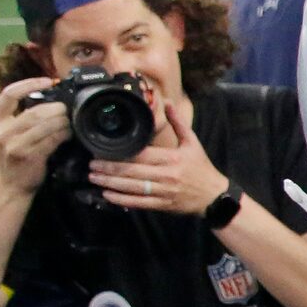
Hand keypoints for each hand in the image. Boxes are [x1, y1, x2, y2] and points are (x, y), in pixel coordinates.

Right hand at [0, 77, 73, 197]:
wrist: (9, 184)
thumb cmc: (12, 154)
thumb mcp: (7, 132)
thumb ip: (19, 116)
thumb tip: (49, 97)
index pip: (9, 94)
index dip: (29, 84)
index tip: (48, 81)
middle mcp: (2, 131)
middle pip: (34, 111)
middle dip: (56, 108)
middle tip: (66, 109)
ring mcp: (14, 145)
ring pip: (45, 125)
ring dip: (62, 122)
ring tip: (69, 122)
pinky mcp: (29, 156)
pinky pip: (51, 140)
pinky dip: (63, 135)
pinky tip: (68, 134)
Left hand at [89, 108, 228, 217]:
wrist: (215, 196)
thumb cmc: (202, 168)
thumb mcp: (192, 143)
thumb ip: (178, 123)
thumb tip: (167, 102)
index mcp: (173, 158)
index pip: (141, 155)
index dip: (120, 154)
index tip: (103, 151)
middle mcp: (167, 175)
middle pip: (132, 171)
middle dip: (108, 169)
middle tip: (91, 166)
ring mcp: (164, 191)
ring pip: (132, 188)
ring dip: (110, 183)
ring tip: (94, 178)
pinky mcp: (163, 205)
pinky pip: (139, 203)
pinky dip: (122, 199)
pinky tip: (108, 195)